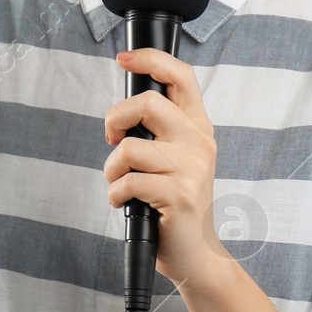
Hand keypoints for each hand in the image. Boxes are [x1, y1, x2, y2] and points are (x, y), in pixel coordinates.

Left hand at [102, 49, 230, 285]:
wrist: (196, 252)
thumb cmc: (175, 203)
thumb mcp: (176, 158)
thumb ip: (160, 130)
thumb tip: (124, 109)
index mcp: (198, 127)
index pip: (181, 76)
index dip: (150, 59)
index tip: (124, 59)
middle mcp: (200, 142)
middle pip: (146, 103)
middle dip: (115, 119)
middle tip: (112, 139)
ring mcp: (192, 169)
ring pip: (128, 148)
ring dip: (111, 169)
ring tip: (120, 183)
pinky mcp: (179, 195)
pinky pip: (127, 181)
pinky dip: (115, 193)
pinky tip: (124, 202)